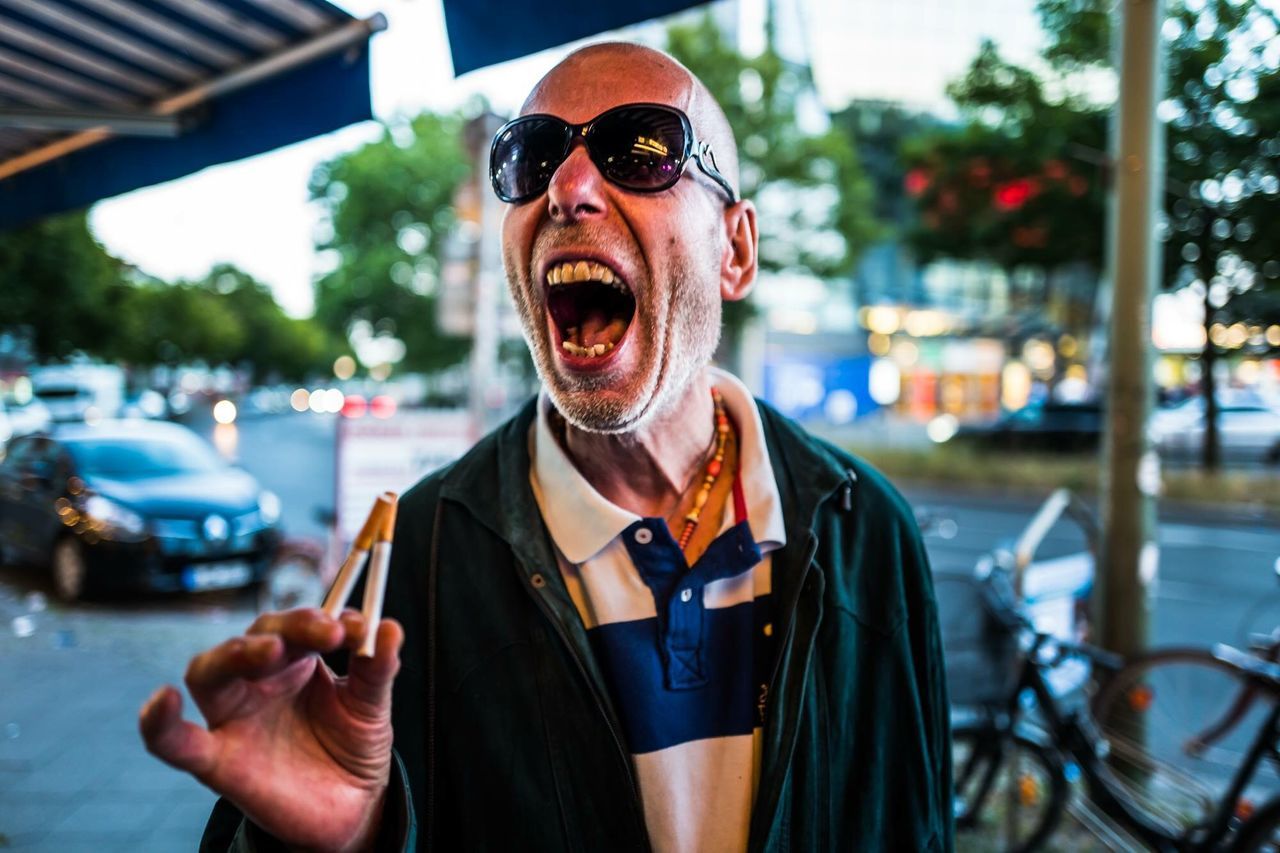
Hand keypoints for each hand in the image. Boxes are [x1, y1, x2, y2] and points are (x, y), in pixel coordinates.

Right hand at [139, 608, 402, 851]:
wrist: (350, 808)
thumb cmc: (352, 745)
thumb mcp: (371, 706)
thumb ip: (378, 669)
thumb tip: (389, 626)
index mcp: (296, 660)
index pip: (299, 625)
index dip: (323, 620)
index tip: (355, 628)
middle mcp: (259, 681)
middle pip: (254, 637)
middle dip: (286, 628)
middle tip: (324, 632)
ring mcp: (234, 717)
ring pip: (209, 671)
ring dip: (235, 653)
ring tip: (269, 650)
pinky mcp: (217, 761)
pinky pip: (176, 742)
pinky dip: (161, 724)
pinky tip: (162, 702)